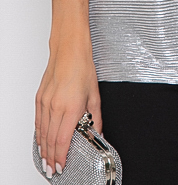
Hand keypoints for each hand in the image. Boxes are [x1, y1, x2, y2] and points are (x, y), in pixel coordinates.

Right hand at [36, 41, 101, 177]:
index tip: (61, 166)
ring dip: (43, 149)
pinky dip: (39, 134)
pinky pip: (38, 121)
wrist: (69, 50)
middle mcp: (56, 106)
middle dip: (51, 158)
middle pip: (51, 140)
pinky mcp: (40, 98)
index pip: (63, 140)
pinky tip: (41, 141)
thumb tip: (98, 131)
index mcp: (71, 107)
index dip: (61, 157)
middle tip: (53, 169)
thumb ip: (96, 117)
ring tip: (46, 160)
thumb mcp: (95, 94)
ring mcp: (45, 102)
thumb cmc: (82, 67)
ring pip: (42, 132)